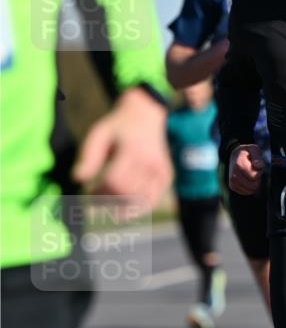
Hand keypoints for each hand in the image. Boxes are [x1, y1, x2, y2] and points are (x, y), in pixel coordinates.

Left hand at [72, 86, 171, 215]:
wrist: (146, 114)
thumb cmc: (118, 126)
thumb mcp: (99, 133)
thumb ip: (88, 156)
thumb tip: (77, 179)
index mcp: (132, 149)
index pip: (115, 180)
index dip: (99, 192)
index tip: (87, 193)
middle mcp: (149, 161)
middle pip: (126, 192)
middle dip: (108, 202)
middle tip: (95, 205)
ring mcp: (160, 170)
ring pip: (140, 200)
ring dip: (122, 209)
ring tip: (108, 211)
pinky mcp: (166, 176)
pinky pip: (153, 200)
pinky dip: (139, 209)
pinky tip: (125, 213)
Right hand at [229, 144, 264, 194]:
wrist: (235, 155)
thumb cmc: (247, 152)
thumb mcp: (254, 149)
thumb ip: (257, 157)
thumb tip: (258, 166)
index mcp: (239, 164)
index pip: (254, 176)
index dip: (259, 172)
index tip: (257, 167)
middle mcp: (234, 174)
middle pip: (252, 185)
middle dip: (257, 180)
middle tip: (254, 171)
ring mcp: (232, 181)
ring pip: (249, 190)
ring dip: (254, 184)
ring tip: (251, 175)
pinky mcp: (232, 186)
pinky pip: (245, 192)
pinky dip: (249, 188)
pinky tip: (249, 181)